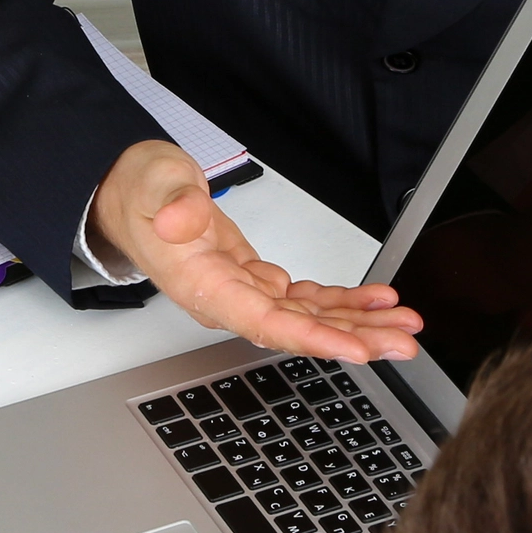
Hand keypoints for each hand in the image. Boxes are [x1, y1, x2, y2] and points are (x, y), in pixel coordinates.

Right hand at [93, 141, 422, 364]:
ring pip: (307, 319)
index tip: (356, 349)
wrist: (128, 196)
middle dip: (354, 338)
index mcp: (202, 286)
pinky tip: (373, 300)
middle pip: (297, 330)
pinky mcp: (254, 280)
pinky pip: (303, 300)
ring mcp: (242, 293)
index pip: (264, 322)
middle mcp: (226, 300)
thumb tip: (182, 220)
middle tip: (403, 342)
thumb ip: (173, 203)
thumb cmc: (139, 192)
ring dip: (357, 324)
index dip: (312, 339)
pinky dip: (340, 301)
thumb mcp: (154, 183)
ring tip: (403, 324)